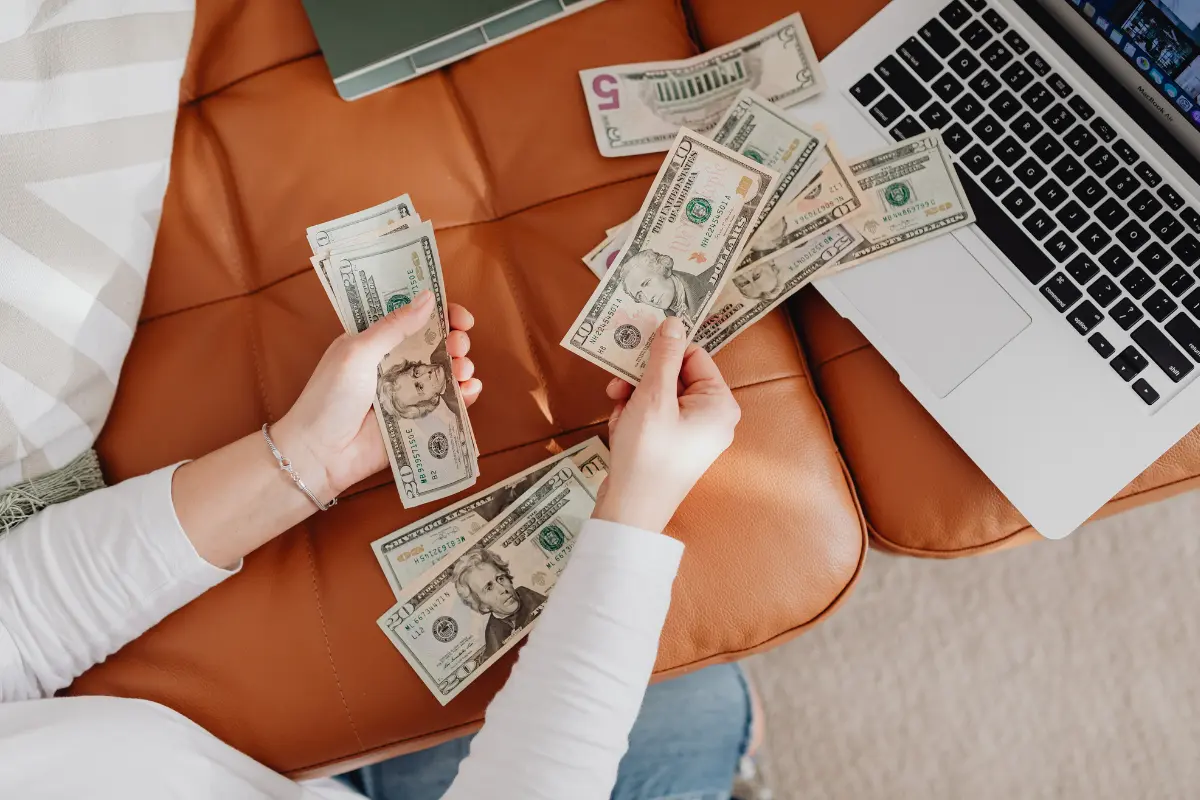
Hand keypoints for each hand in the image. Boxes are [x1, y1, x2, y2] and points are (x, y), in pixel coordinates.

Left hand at [271, 291, 480, 501]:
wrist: (320, 453)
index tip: (460, 317)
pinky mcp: (418, 420)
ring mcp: (408, 392)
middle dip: (455, 339)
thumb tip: (428, 298)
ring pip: (446, 372)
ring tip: (462, 369)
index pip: (413, 317)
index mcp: (376, 341)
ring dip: (462, 365)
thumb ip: (394, 327)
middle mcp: (395, 364)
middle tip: (458, 345)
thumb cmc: (329, 398)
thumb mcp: (358, 352)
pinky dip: (465, 396)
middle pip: (436, 343)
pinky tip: (469, 390)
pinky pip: (448, 404)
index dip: (440, 313)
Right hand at [594, 316, 740, 532]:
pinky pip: (653, 415)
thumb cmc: (647, 454)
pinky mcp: (673, 446)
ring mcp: (693, 433)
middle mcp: (712, 417)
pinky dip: (633, 417)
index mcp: (719, 403)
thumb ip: (663, 356)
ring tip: (619, 414)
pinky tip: (620, 429)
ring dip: (633, 399)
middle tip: (617, 387)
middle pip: (674, 375)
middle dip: (642, 379)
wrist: (631, 510)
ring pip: (659, 394)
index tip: (634, 351)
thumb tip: (674, 322)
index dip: (662, 352)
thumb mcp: (653, 397)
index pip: (693, 356)